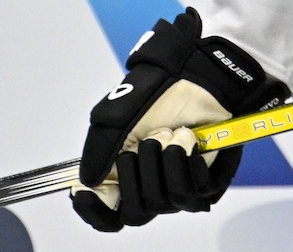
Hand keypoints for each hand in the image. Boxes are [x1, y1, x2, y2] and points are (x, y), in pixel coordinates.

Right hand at [70, 8, 287, 230]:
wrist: (197, 76)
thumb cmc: (157, 94)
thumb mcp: (116, 117)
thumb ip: (98, 149)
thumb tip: (89, 181)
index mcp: (126, 177)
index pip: (107, 217)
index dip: (95, 212)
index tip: (84, 194)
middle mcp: (151, 186)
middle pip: (137, 213)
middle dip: (138, 176)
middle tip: (145, 143)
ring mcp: (179, 186)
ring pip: (166, 202)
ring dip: (165, 165)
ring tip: (172, 135)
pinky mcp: (208, 182)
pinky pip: (195, 192)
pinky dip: (187, 164)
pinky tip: (188, 142)